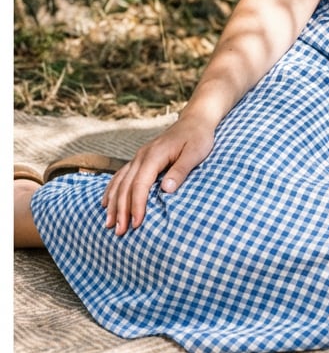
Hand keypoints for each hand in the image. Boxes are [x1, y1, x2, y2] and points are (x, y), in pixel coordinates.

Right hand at [101, 115, 214, 234]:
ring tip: (109, 224)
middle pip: (126, 186)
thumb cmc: (198, 137)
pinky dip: (112, 190)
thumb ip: (181, 170)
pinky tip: (106, 203)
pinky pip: (120, 175)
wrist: (195, 120)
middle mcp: (142, 156)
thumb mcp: (195, 153)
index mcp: (154, 155)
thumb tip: (166, 189)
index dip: (136, 205)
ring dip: (113, 204)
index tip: (136, 224)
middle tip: (119, 232)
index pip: (140, 184)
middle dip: (121, 210)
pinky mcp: (140, 159)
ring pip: (120, 182)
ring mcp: (138, 156)